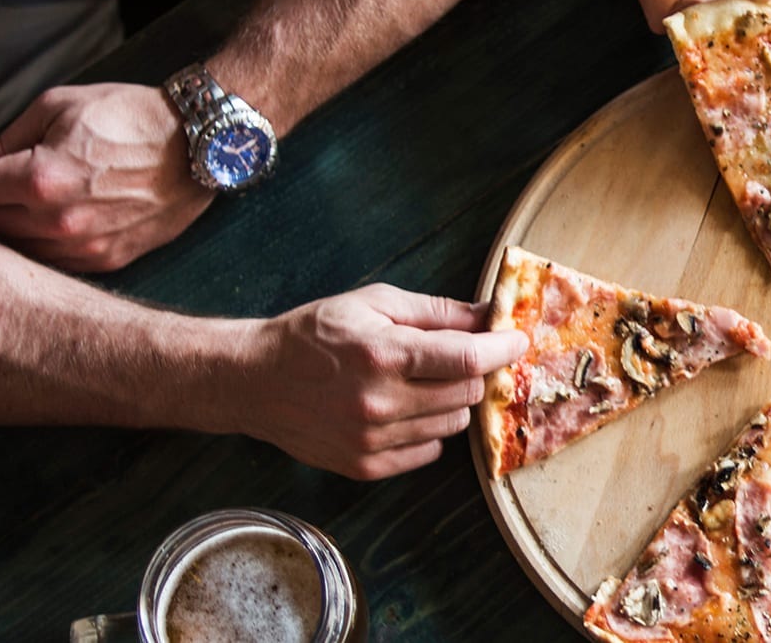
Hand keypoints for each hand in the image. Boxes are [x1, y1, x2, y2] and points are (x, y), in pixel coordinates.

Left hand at [0, 84, 208, 271]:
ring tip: (24, 206)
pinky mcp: (109, 258)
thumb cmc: (132, 118)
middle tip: (2, 189)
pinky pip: (56, 262)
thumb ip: (8, 137)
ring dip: (14, 229)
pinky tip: (52, 223)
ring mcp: (86, 245)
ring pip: (21, 250)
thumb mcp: (58, 105)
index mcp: (40, 179)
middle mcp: (59, 220)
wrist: (199, 143)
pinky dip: (45, 245)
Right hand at [227, 284, 528, 479]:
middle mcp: (380, 402)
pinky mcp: (365, 466)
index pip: (468, 359)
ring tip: (420, 383)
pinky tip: (403, 410)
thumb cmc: (314, 334)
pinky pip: (429, 451)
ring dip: (451, 402)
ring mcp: (373, 440)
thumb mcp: (373, 303)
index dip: (502, 349)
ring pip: (454, 425)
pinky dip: (428, 430)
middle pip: (467, 394)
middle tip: (456, 358)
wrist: (254, 379)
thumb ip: (436, 312)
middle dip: (472, 372)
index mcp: (384, 355)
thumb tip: (488, 315)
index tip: (517, 341)